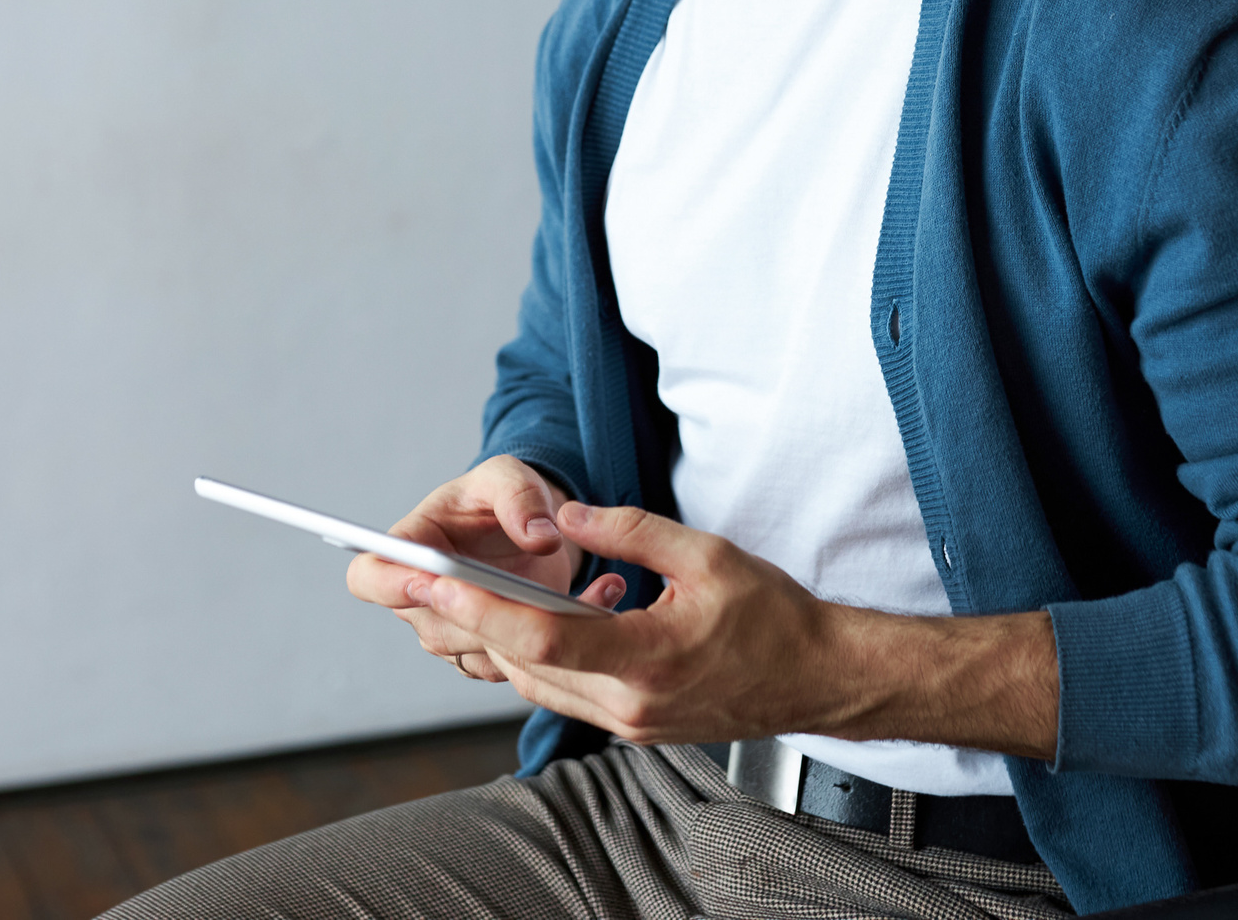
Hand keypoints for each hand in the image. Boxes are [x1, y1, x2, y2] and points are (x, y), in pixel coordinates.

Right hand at [346, 457, 622, 681]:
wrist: (535, 528)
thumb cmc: (506, 496)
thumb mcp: (511, 477)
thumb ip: (521, 497)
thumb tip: (538, 535)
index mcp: (411, 546)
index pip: (371, 576)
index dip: (389, 584)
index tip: (428, 581)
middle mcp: (422, 597)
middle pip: (428, 624)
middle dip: (475, 614)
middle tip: (524, 594)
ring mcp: (453, 630)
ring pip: (473, 650)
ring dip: (523, 630)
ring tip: (576, 594)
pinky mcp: (489, 653)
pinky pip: (511, 664)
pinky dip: (551, 645)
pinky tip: (591, 608)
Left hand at [413, 502, 1058, 757]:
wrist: (822, 679)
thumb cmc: (776, 616)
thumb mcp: (707, 554)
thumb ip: (631, 530)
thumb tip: (569, 512)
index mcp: (646, 661)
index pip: (540, 638)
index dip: (478, 607)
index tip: (431, 579)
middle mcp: (628, 705)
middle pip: (522, 663)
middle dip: (465, 619)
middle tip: (415, 577)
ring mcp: (630, 723)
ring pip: (536, 682)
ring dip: (496, 639)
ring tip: (452, 592)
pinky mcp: (634, 725)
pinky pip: (563, 691)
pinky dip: (535, 656)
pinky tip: (526, 619)